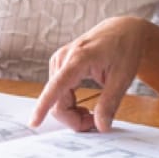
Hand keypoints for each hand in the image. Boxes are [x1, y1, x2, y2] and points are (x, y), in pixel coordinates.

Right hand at [33, 17, 146, 131]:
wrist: (122, 31)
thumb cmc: (124, 50)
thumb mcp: (123, 78)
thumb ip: (110, 103)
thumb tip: (101, 127)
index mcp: (79, 58)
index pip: (57, 86)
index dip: (44, 106)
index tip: (34, 122)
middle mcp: (63, 59)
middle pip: (57, 101)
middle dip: (74, 119)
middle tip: (96, 124)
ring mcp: (59, 62)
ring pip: (56, 101)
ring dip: (72, 113)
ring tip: (93, 113)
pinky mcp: (59, 66)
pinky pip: (58, 94)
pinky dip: (70, 105)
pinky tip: (83, 106)